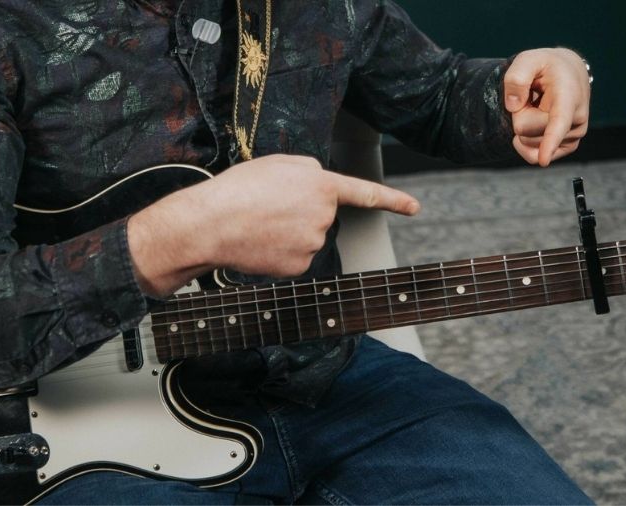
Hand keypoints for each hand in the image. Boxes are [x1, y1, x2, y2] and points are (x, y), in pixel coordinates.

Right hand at [128, 154, 419, 296]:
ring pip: (306, 238)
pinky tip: (260, 243)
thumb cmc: (238, 189)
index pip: (364, 192)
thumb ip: (308, 172)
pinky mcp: (300, 266)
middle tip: (267, 205)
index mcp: (321, 185)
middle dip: (299, 212)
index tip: (414, 207)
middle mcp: (324, 216)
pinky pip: (295, 258)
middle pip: (320, 216)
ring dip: (287, 232)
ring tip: (259, 222)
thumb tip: (320, 187)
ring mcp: (313, 244)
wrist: (210, 224)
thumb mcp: (277, 163)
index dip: (392, 199)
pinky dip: (279, 252)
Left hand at [504, 48, 590, 166]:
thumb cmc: (547, 66)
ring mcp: (573, 135)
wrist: (570, 73)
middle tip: (533, 96)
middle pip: (526, 130)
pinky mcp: (567, 146)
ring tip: (539, 106)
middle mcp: (576, 119)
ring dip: (526, 125)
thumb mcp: (528, 59)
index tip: (543, 160)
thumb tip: (513, 106)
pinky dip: (527, 142)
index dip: (550, 141)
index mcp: (568, 96)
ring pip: (529, 143)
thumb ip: (517, 76)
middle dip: (520, 114)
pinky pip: (535, 156)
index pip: (558, 122)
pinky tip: (535, 123)